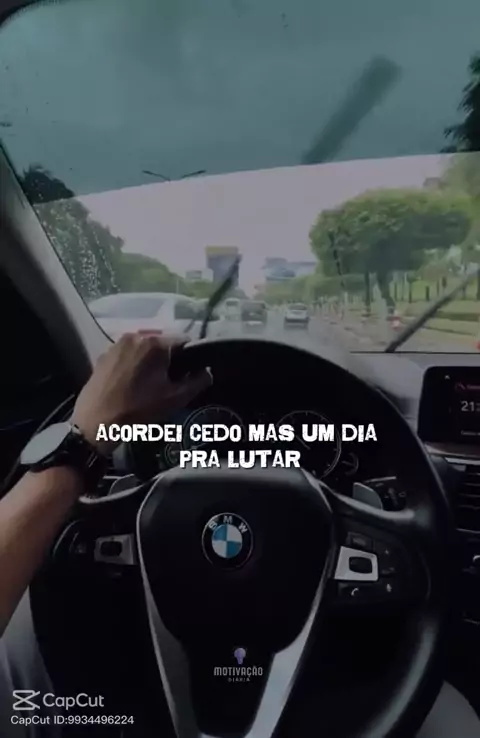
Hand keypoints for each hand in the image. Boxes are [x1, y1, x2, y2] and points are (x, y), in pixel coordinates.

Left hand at [71, 333, 210, 453]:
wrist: (97, 421)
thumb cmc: (138, 408)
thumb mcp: (175, 399)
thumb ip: (197, 382)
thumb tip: (207, 372)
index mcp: (155, 343)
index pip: (184, 341)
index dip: (191, 358)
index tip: (188, 375)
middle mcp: (135, 336)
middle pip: (162, 343)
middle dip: (169, 359)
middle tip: (168, 382)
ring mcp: (116, 344)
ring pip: (143, 348)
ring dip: (150, 361)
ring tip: (149, 383)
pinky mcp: (103, 355)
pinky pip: (127, 354)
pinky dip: (133, 364)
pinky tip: (131, 383)